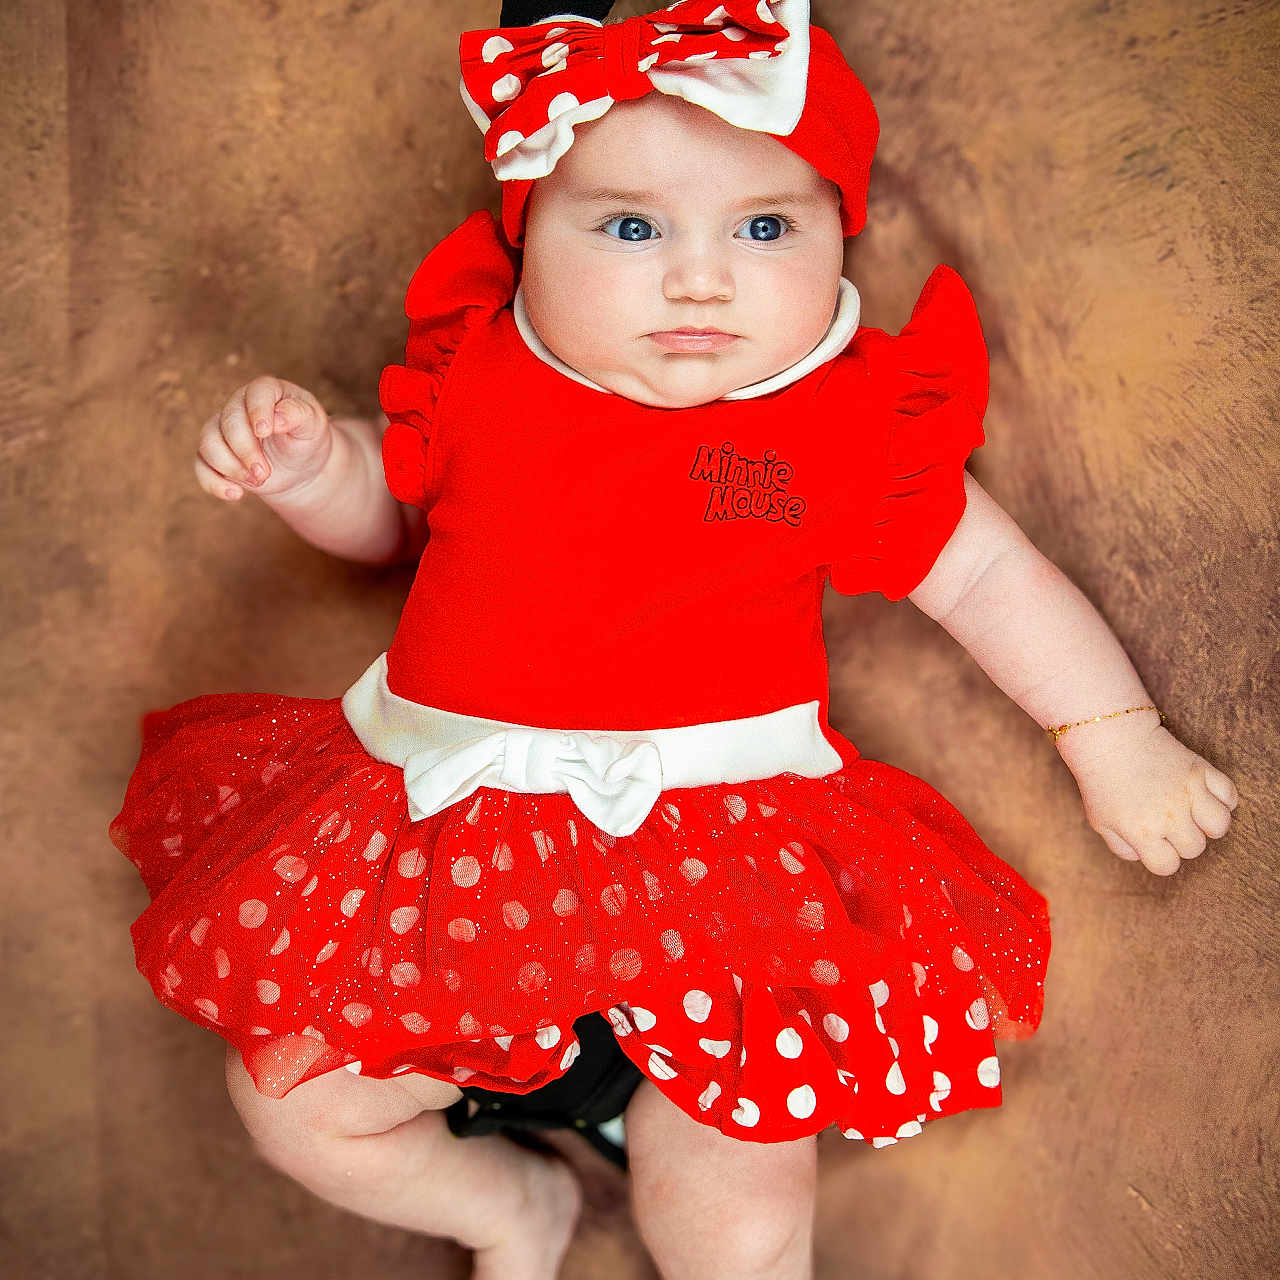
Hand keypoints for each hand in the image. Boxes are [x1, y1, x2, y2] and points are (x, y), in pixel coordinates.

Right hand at [195, 376, 332, 501]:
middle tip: (265, 473)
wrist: (299, 467)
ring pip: (208, 443)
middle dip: (245, 450)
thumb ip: (299, 415)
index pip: (256, 393)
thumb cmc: (307, 439)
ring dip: (230, 467)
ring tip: (257, 482)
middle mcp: (238, 405)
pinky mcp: (213, 454)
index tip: (264, 432)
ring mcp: (221, 429)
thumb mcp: (313, 426)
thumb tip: (278, 418)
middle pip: (228, 423)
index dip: (257, 411)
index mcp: (266, 392)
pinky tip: (235, 494)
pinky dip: (214, 482)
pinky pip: (202, 466)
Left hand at [1066, 723, 1239, 875]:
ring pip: (1219, 825)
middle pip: (1195, 848)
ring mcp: (1188, 791)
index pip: (1167, 866)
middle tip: (1167, 822)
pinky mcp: (1200, 770)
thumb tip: (1145, 856)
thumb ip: (1122, 847)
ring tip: (1191, 812)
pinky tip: (1204, 795)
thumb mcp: (1101, 821)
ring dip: (1208, 824)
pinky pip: (1229, 795)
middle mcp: (1169, 816)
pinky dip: (1223, 798)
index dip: (1161, 858)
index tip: (1153, 843)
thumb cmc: (1102, 781)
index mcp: (1142, 831)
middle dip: (1182, 840)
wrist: (1111, 739)